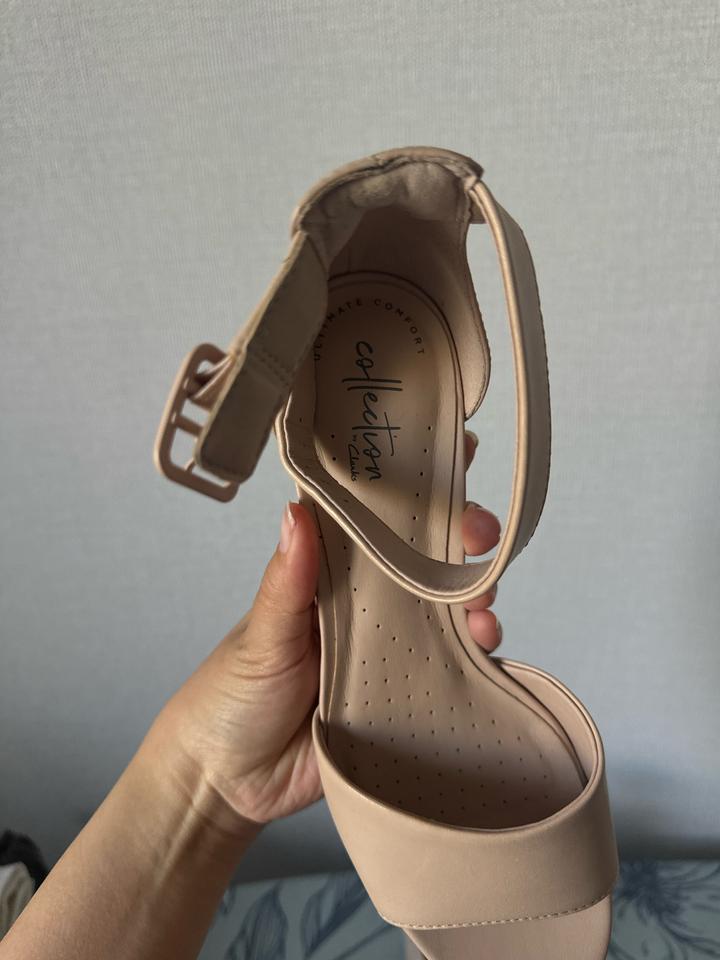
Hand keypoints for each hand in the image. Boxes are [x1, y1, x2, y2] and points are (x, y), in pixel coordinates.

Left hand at [148, 430, 501, 836]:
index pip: (378, 520)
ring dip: (475, 598)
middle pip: (426, 561)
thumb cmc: (232, 694)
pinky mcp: (405, 697)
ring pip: (447, 612)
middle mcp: (367, 606)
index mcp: (330, 577)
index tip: (457, 453)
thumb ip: (285, 581)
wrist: (230, 783)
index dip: (417, 487)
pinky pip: (451, 669)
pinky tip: (487, 648)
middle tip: (480, 535)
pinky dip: (477, 655)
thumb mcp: (260, 634)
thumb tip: (297, 510)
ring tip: (482, 605)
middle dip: (462, 539)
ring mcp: (390, 651)